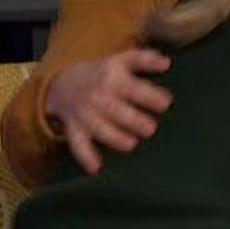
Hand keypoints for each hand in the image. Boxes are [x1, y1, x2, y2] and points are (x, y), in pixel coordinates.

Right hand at [45, 50, 173, 172]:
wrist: (61, 83)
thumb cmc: (101, 73)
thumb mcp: (121, 60)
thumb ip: (145, 60)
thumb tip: (167, 63)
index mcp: (111, 77)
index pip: (132, 87)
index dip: (149, 95)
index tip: (166, 103)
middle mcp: (97, 96)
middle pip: (115, 109)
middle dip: (133, 119)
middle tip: (151, 129)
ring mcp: (84, 113)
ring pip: (98, 127)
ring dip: (114, 137)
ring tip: (131, 144)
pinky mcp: (74, 128)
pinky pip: (77, 143)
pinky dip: (85, 156)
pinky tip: (97, 168)